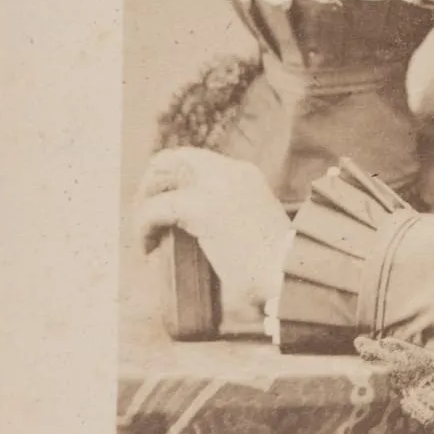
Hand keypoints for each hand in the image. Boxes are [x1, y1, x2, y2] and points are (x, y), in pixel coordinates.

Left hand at [136, 148, 293, 332]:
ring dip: (144, 202)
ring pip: (160, 176)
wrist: (290, 275)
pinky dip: (143, 226)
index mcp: (244, 175)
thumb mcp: (253, 229)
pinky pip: (154, 209)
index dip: (172, 180)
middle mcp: (230, 172)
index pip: (196, 161)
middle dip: (152, 184)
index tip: (164, 209)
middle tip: (147, 217)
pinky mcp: (201, 208)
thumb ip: (230, 219)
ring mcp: (216, 186)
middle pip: (173, 158)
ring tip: (144, 233)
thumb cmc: (276, 266)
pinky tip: (147, 248)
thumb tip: (199, 232)